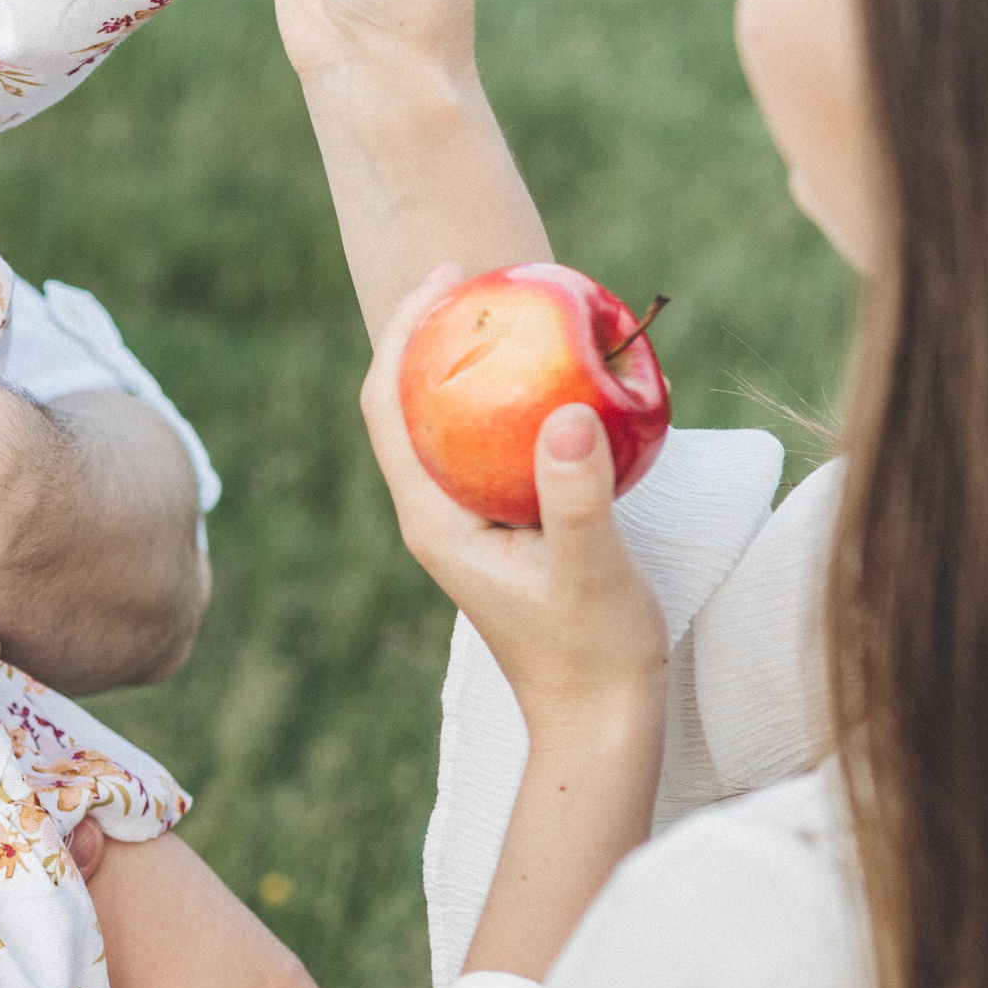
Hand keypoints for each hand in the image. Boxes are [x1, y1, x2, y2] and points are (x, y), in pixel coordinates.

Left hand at [366, 269, 667, 979]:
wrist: (599, 718)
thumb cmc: (594, 651)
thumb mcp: (593, 568)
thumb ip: (577, 495)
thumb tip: (565, 415)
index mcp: (431, 519)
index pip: (388, 405)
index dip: (403, 331)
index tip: (447, 275)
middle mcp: (435, 514)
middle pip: (408, 400)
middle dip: (431, 330)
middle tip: (482, 270)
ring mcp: (466, 521)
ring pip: (449, 420)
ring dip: (468, 361)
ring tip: (514, 304)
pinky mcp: (501, 526)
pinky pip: (492, 443)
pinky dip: (511, 398)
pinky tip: (559, 371)